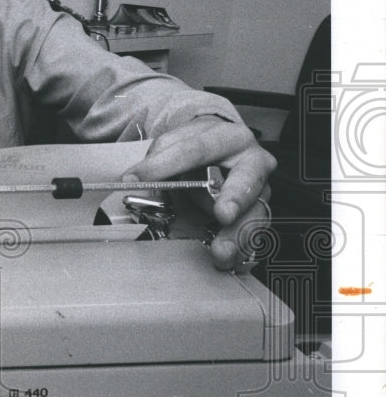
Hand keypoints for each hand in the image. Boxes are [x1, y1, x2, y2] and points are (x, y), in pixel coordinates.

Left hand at [123, 116, 276, 270]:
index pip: (194, 150)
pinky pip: (254, 232)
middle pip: (247, 179)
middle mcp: (252, 161)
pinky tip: (230, 259)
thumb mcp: (175, 143)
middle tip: (223, 214)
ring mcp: (260, 188)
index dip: (163, 165)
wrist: (221, 150)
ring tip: (221, 251)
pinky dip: (241, 247)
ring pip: (255, 211)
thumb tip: (135, 180)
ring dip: (236, 234)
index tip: (135, 179)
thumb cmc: (198, 148)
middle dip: (235, 197)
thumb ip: (158, 159)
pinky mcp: (259, 211)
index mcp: (227, 137)